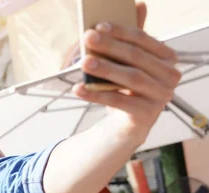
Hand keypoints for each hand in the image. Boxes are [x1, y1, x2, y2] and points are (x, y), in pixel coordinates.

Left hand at [74, 2, 180, 141]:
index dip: (120, 32)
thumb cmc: (127, 88)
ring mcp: (161, 97)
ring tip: (83, 62)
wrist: (127, 124)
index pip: (143, 40)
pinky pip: (119, 102)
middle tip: (87, 38)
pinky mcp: (147, 116)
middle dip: (110, 47)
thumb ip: (132, 38)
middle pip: (136, 58)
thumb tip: (139, 4)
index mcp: (167, 58)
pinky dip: (97, 95)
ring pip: (131, 78)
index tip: (98, 26)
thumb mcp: (128, 63)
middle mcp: (170, 76)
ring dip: (105, 69)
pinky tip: (79, 88)